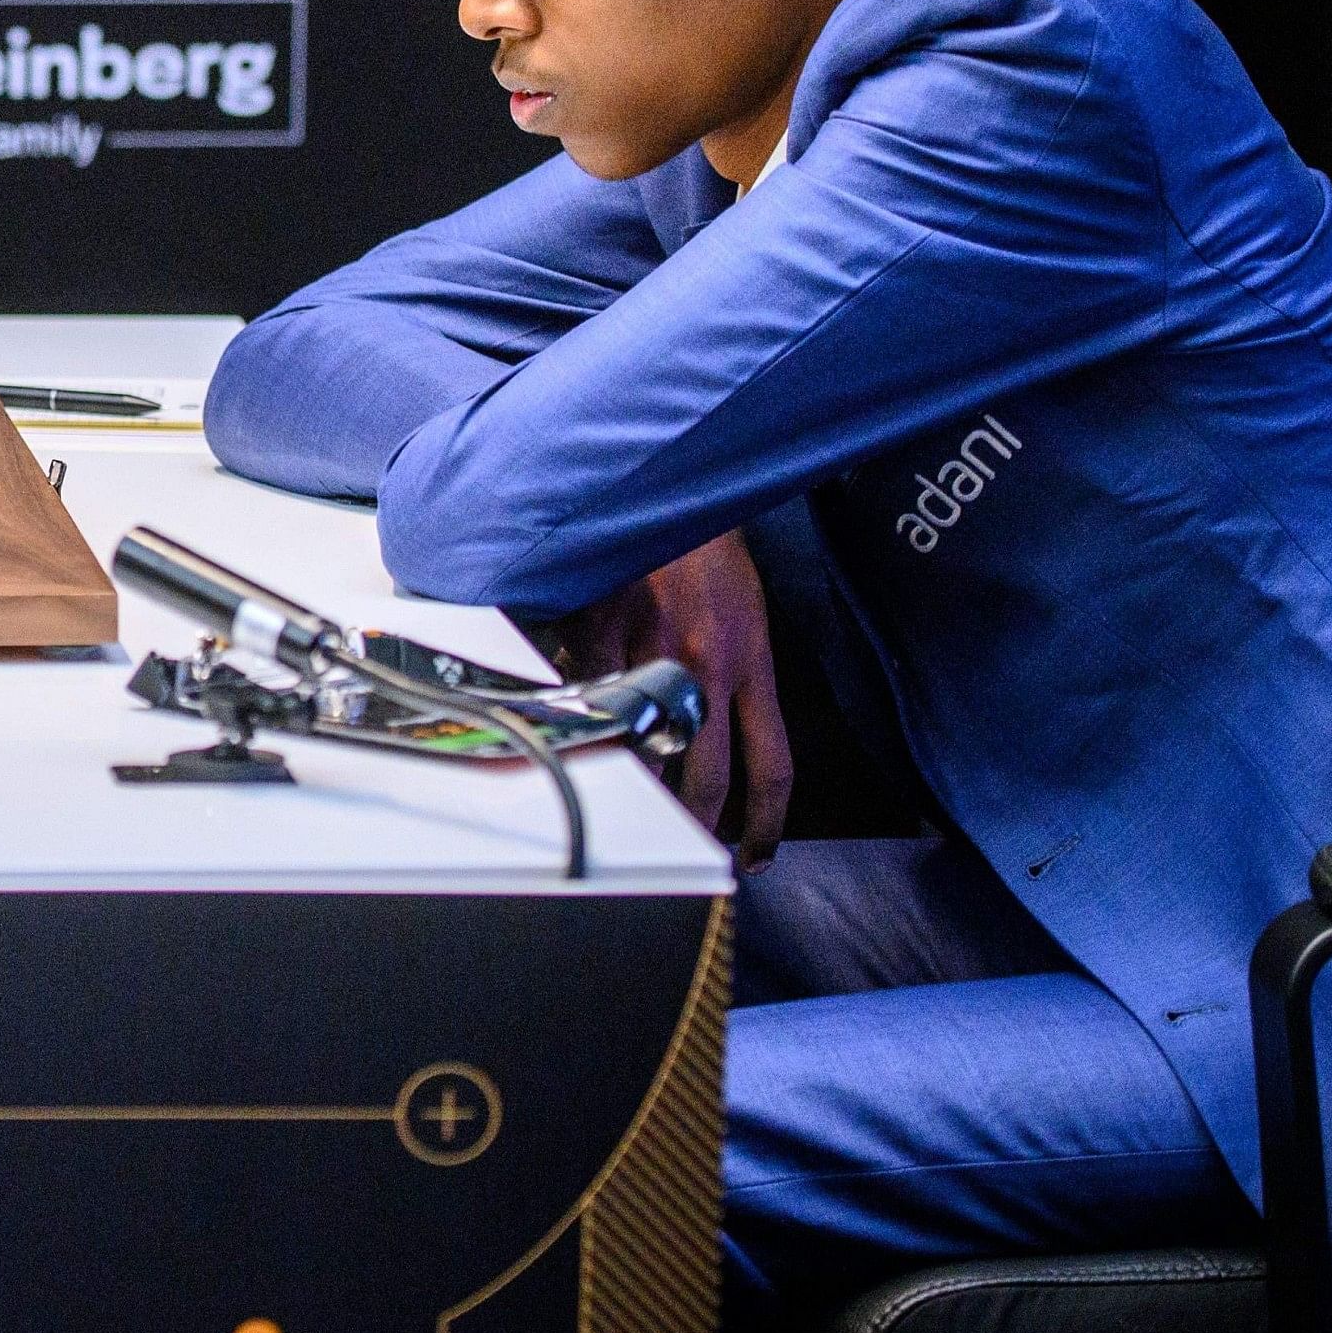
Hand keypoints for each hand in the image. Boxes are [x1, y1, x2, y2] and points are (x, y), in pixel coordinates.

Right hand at [548, 527, 792, 867]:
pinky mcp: (595, 628)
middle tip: (683, 850)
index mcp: (750, 660)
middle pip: (705, 780)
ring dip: (627, 776)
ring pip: (636, 746)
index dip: (764, 824)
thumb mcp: (744, 609)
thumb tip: (707, 736)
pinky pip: (580, 687)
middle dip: (694, 827)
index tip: (754, 855)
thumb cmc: (705, 542)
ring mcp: (646, 649)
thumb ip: (734, 673)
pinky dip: (572, 704)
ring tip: (619, 795)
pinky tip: (560, 707)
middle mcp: (704, 664)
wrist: (667, 478)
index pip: (771, 766)